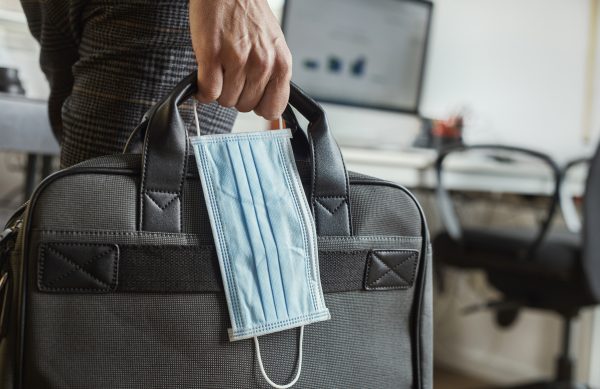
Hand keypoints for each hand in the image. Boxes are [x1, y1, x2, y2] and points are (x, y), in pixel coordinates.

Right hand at [189, 0, 291, 119]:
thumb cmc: (249, 16)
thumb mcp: (273, 47)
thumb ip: (273, 76)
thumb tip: (267, 109)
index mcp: (281, 64)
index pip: (273, 109)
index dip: (258, 106)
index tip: (250, 97)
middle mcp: (263, 64)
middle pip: (245, 107)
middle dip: (235, 94)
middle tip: (231, 74)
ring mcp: (238, 60)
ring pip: (225, 100)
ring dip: (218, 89)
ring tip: (219, 68)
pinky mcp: (213, 54)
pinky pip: (208, 91)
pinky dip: (202, 89)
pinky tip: (204, 75)